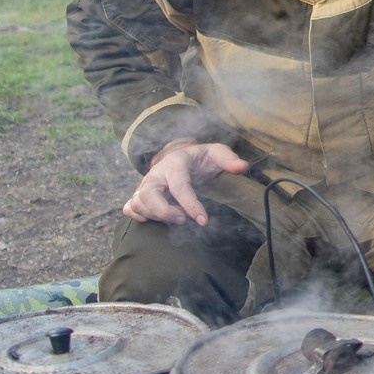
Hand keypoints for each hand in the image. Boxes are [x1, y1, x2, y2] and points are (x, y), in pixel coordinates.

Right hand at [122, 140, 249, 225]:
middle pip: (149, 195)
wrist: (181, 157)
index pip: (179, 186)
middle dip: (165, 212)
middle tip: (183, 219)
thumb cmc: (200, 158)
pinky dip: (139, 216)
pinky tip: (156, 218)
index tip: (203, 220)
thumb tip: (243, 167)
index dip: (191, 205)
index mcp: (175, 162)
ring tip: (176, 218)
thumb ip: (229, 159)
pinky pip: (130, 207)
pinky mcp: (140, 194)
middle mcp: (156, 173)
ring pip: (138, 203)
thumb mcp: (216, 153)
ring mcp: (145, 184)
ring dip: (155, 216)